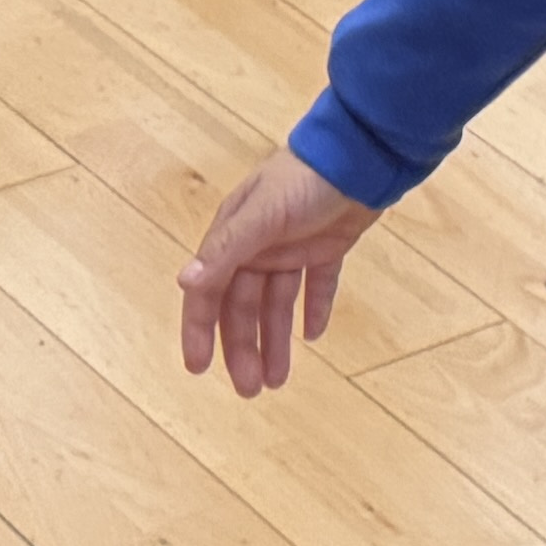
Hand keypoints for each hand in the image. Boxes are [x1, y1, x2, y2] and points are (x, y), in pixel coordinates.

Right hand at [179, 146, 381, 396]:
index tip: (199, 369)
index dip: (200, 329)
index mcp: (235, 236)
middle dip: (244, 347)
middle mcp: (258, 245)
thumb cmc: (305, 181)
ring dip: (275, 339)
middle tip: (251, 389)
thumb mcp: (262, 217)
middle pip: (243, 306)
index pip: (210, 292)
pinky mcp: (327, 248)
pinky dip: (313, 309)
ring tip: (278, 380)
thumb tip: (184, 282)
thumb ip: (225, 251)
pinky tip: (314, 335)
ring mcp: (292, 247)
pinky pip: (315, 286)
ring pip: (276, 303)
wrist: (361, 156)